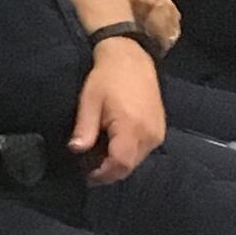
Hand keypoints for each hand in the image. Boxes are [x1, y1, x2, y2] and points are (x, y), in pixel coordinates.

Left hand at [66, 37, 166, 185]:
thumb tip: (75, 150)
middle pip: (129, 166)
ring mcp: (158, 133)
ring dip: (118, 162)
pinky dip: (127, 153)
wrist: (131, 59)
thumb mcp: (89, 101)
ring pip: (137, 160)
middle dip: (109, 171)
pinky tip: (111, 145)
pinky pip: (143, 150)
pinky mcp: (159, 129)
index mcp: (132, 127)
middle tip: (87, 167)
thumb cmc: (107, 78)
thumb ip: (84, 128)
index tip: (86, 175)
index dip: (103, 174)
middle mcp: (150, 134)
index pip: (120, 164)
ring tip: (97, 155)